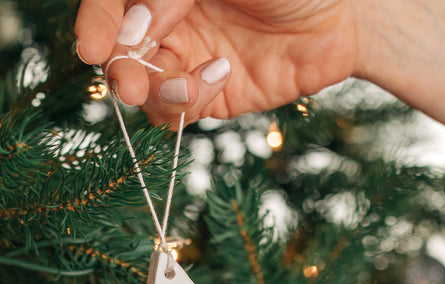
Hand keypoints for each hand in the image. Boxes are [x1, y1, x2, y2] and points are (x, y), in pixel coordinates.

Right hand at [75, 0, 444, 175]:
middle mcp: (169, 21)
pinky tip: (221, 76)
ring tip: (188, 81)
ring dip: (154, 90)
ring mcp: (187, 59)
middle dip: (120, 68)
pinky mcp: (211, 96)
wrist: (353, 13)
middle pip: (119, 51)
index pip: (112, 5)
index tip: (92, 44)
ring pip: (143, 87)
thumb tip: (134, 26)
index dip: (96, 22)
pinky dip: (188, 101)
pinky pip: (178, 112)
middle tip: (129, 83)